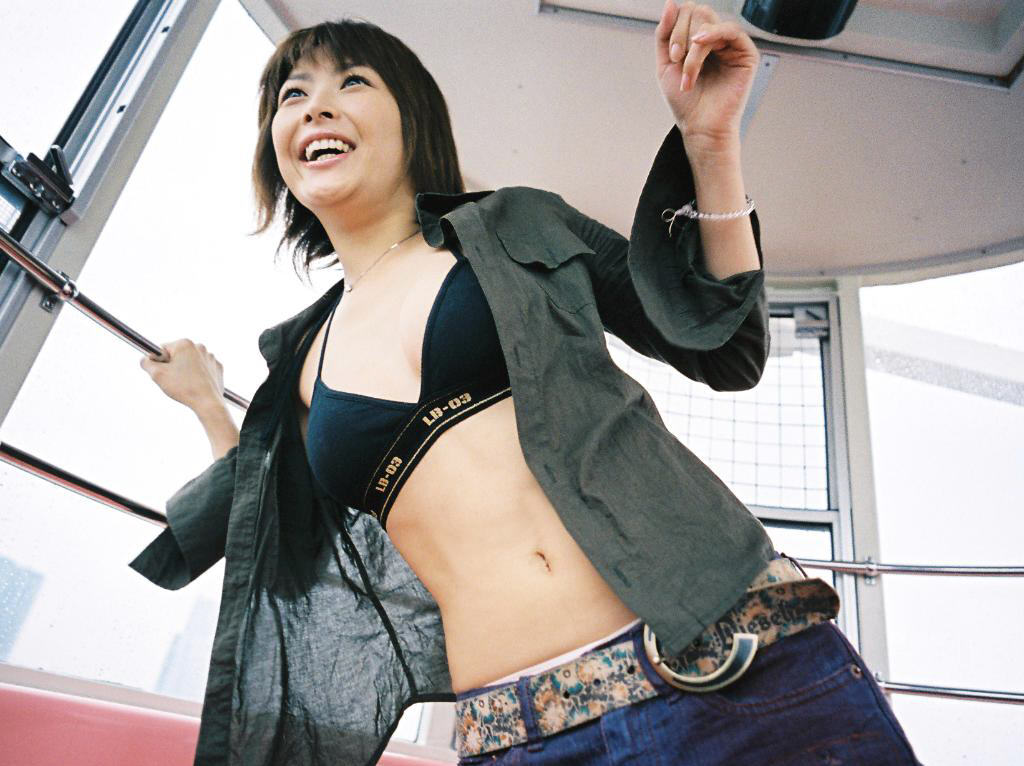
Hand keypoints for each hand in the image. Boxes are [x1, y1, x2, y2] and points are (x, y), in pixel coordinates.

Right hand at [140, 338, 224, 412]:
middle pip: (177, 356)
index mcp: (184, 344)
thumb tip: (145, 359)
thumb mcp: (156, 374)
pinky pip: (202, 370)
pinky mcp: (217, 368)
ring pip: (190, 363)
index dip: (159, 363)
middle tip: (174, 380)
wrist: (208, 402)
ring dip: (185, 371)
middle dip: (173, 367)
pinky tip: (196, 385)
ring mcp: (210, 357)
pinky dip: (198, 376)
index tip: (164, 373)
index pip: (162, 350)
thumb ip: (146, 363)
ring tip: (186, 384)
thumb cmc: (183, 387)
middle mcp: (199, 347)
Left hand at [655, 0, 758, 151]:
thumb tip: (670, 3)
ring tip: (689, 72)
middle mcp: (716, 40)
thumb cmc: (686, 102)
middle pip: (697, 12)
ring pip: (708, 21)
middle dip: (681, 36)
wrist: (700, 127)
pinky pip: (730, 30)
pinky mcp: (746, 54)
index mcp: (698, 40)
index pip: (686, 12)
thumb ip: (664, 33)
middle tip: (678, 62)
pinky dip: (712, 34)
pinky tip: (700, 44)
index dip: (675, 28)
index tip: (672, 57)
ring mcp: (731, 45)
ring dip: (693, 47)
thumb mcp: (665, 64)